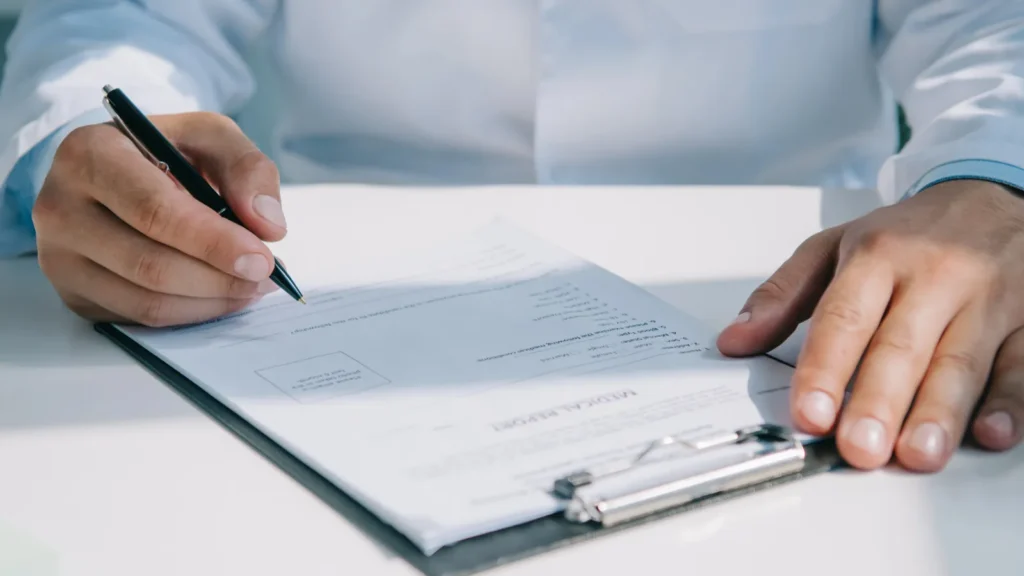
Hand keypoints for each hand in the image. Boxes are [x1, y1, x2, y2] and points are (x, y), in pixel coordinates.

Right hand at [33, 112, 285, 325]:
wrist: (117, 171)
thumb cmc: (165, 151)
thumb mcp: (210, 136)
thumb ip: (247, 168)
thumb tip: (267, 226)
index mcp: (89, 154)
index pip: (154, 211)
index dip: (214, 242)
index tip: (262, 258)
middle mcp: (60, 207)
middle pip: (151, 265)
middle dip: (220, 278)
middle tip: (266, 276)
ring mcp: (59, 256)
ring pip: (147, 301)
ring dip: (212, 301)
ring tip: (251, 285)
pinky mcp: (73, 293)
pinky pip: (139, 318)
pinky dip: (191, 313)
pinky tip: (221, 295)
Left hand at [717, 180, 1023, 470]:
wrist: (991, 194)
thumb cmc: (906, 234)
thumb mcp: (834, 246)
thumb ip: (781, 296)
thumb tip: (733, 341)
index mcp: (877, 256)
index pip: (844, 317)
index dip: (825, 368)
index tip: (809, 413)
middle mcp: (934, 276)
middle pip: (902, 346)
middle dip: (879, 401)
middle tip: (859, 448)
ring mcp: (988, 298)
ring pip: (962, 360)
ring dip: (940, 412)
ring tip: (917, 454)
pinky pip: (1020, 364)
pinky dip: (1009, 401)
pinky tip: (990, 433)